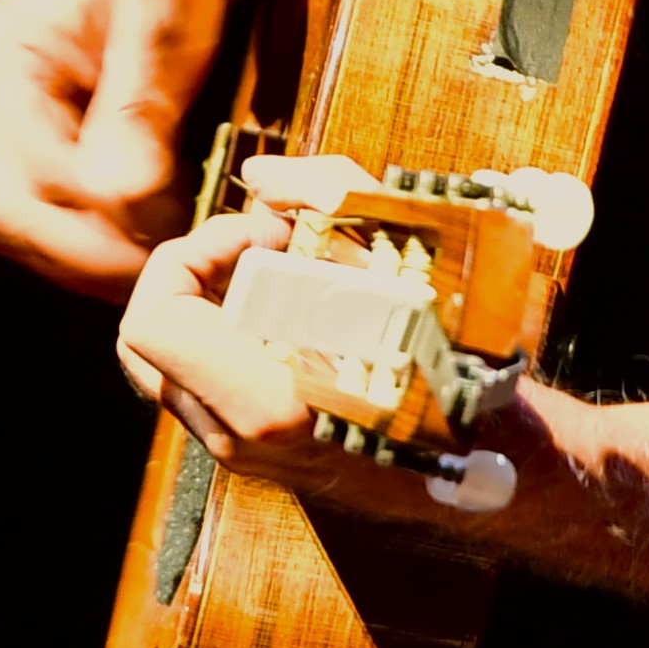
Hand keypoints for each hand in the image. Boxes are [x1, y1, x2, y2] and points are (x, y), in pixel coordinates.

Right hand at [0, 0, 227, 300]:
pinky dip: (76, 243)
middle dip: (79, 252)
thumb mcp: (163, 30)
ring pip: (8, 223)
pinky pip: (30, 215)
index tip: (159, 238)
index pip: (28, 164)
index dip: (93, 213)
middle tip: (152, 274)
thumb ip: (138, 111)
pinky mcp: (20, 145)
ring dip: (74, 259)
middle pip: (1, 206)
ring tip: (144, 270)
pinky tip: (129, 252)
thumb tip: (126, 196)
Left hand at [115, 211, 534, 528]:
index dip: (192, 253)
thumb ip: (330, 194)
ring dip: (218, 300)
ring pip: (177, 362)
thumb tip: (262, 179)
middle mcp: (238, 438)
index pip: (152, 319)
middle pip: (148, 340)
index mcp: (262, 401)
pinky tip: (307, 308)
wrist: (500, 468)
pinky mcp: (265, 454)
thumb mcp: (417, 258)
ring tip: (293, 272)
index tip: (266, 235)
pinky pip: (213, 382)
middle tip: (266, 246)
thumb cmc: (463, 368)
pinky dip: (238, 332)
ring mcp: (246, 454)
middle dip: (196, 272)